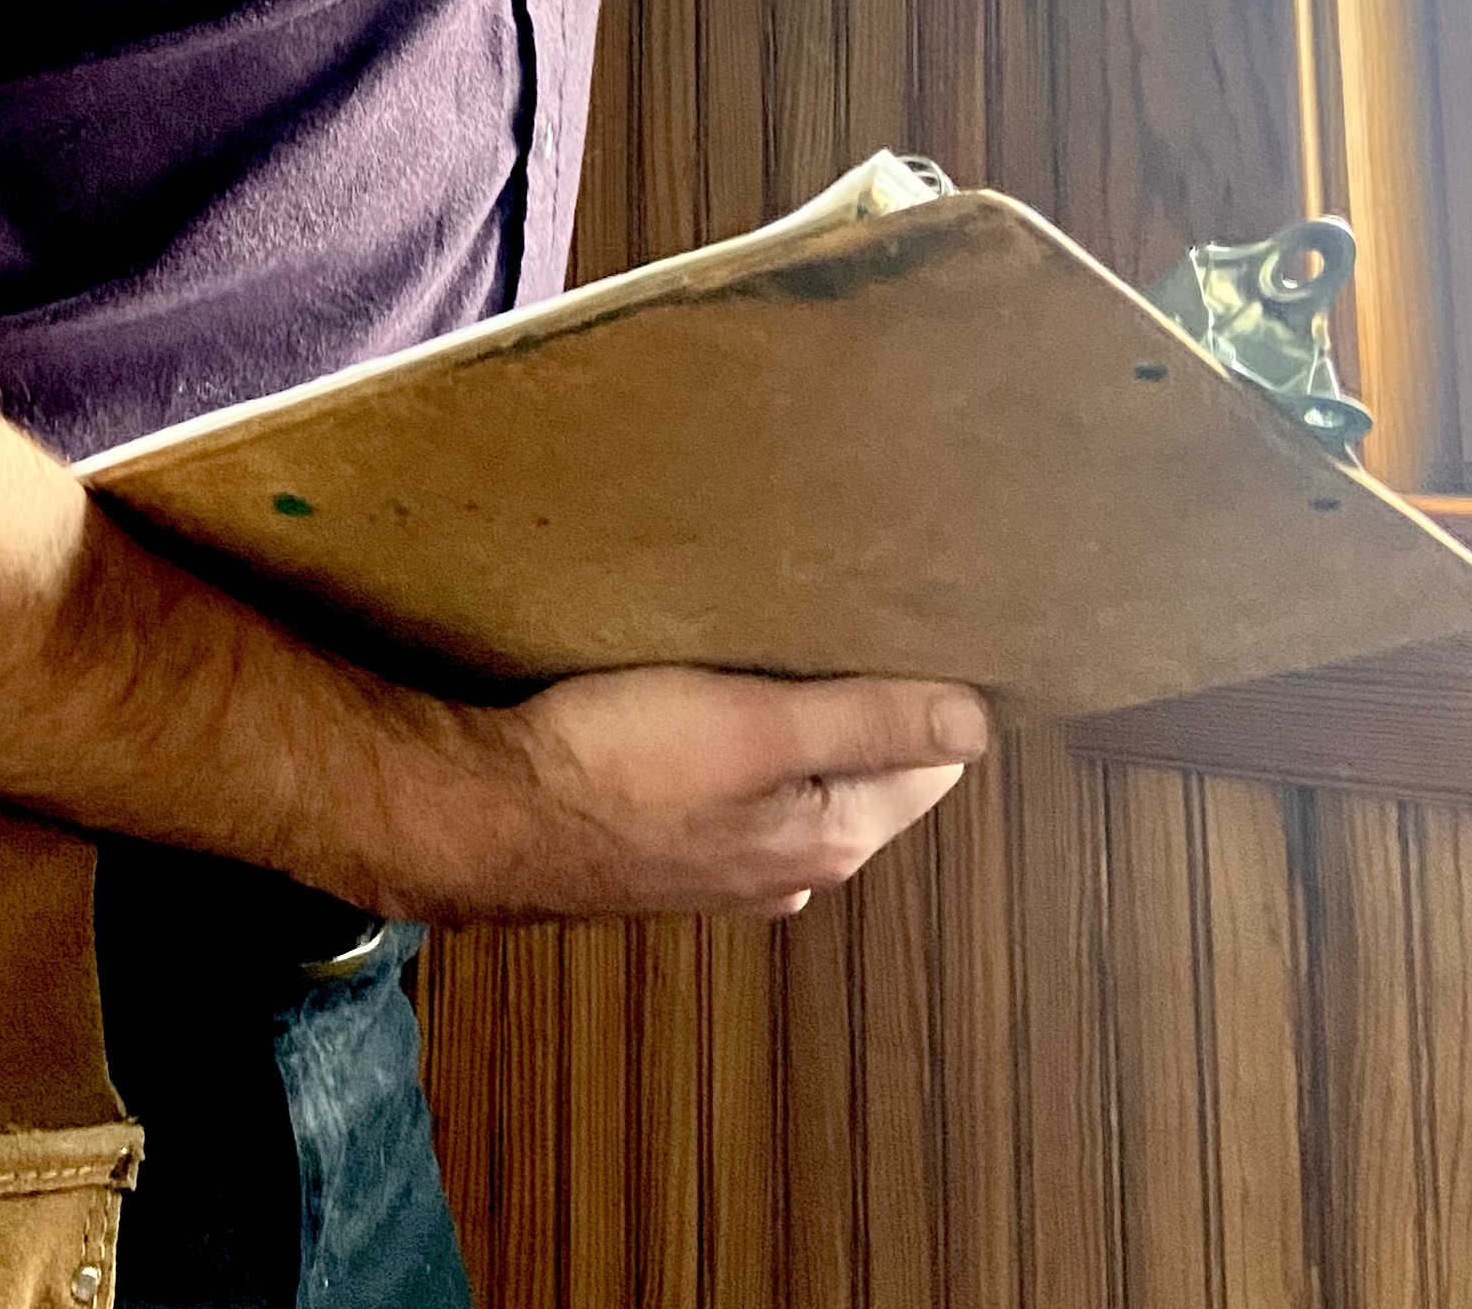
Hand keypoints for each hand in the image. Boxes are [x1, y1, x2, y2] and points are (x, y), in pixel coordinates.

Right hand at [384, 664, 984, 921]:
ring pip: (802, 767)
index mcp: (831, 840)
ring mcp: (733, 856)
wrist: (492, 814)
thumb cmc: (618, 768)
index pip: (930, 762)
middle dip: (866, 695)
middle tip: (853, 609)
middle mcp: (794, 863)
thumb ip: (869, 723)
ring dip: (801, 709)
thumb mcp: (757, 729)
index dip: (933, 691)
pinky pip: (742, 773)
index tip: (923, 621)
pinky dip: (745, 727)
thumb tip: (978, 723)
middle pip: (868, 764)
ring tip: (783, 633)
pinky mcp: (678, 834)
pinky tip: (713, 683)